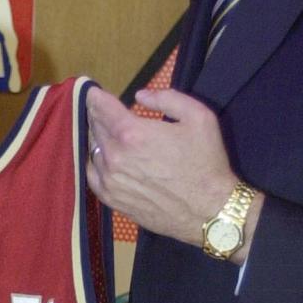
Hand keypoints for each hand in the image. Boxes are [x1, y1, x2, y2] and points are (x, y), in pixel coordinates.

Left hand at [86, 86, 262, 255]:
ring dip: (98, 138)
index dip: (96, 97)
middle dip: (97, 115)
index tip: (93, 92)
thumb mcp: (199, 117)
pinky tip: (104, 158)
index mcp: (132, 134)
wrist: (209, 210)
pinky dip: (96, 162)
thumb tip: (139, 96)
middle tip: (100, 109)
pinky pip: (93, 175)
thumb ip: (167, 99)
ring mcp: (110, 180)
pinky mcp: (112, 199)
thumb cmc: (206, 162)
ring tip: (106, 133)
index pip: (101, 108)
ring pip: (94, 151)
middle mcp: (115, 156)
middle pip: (95, 127)